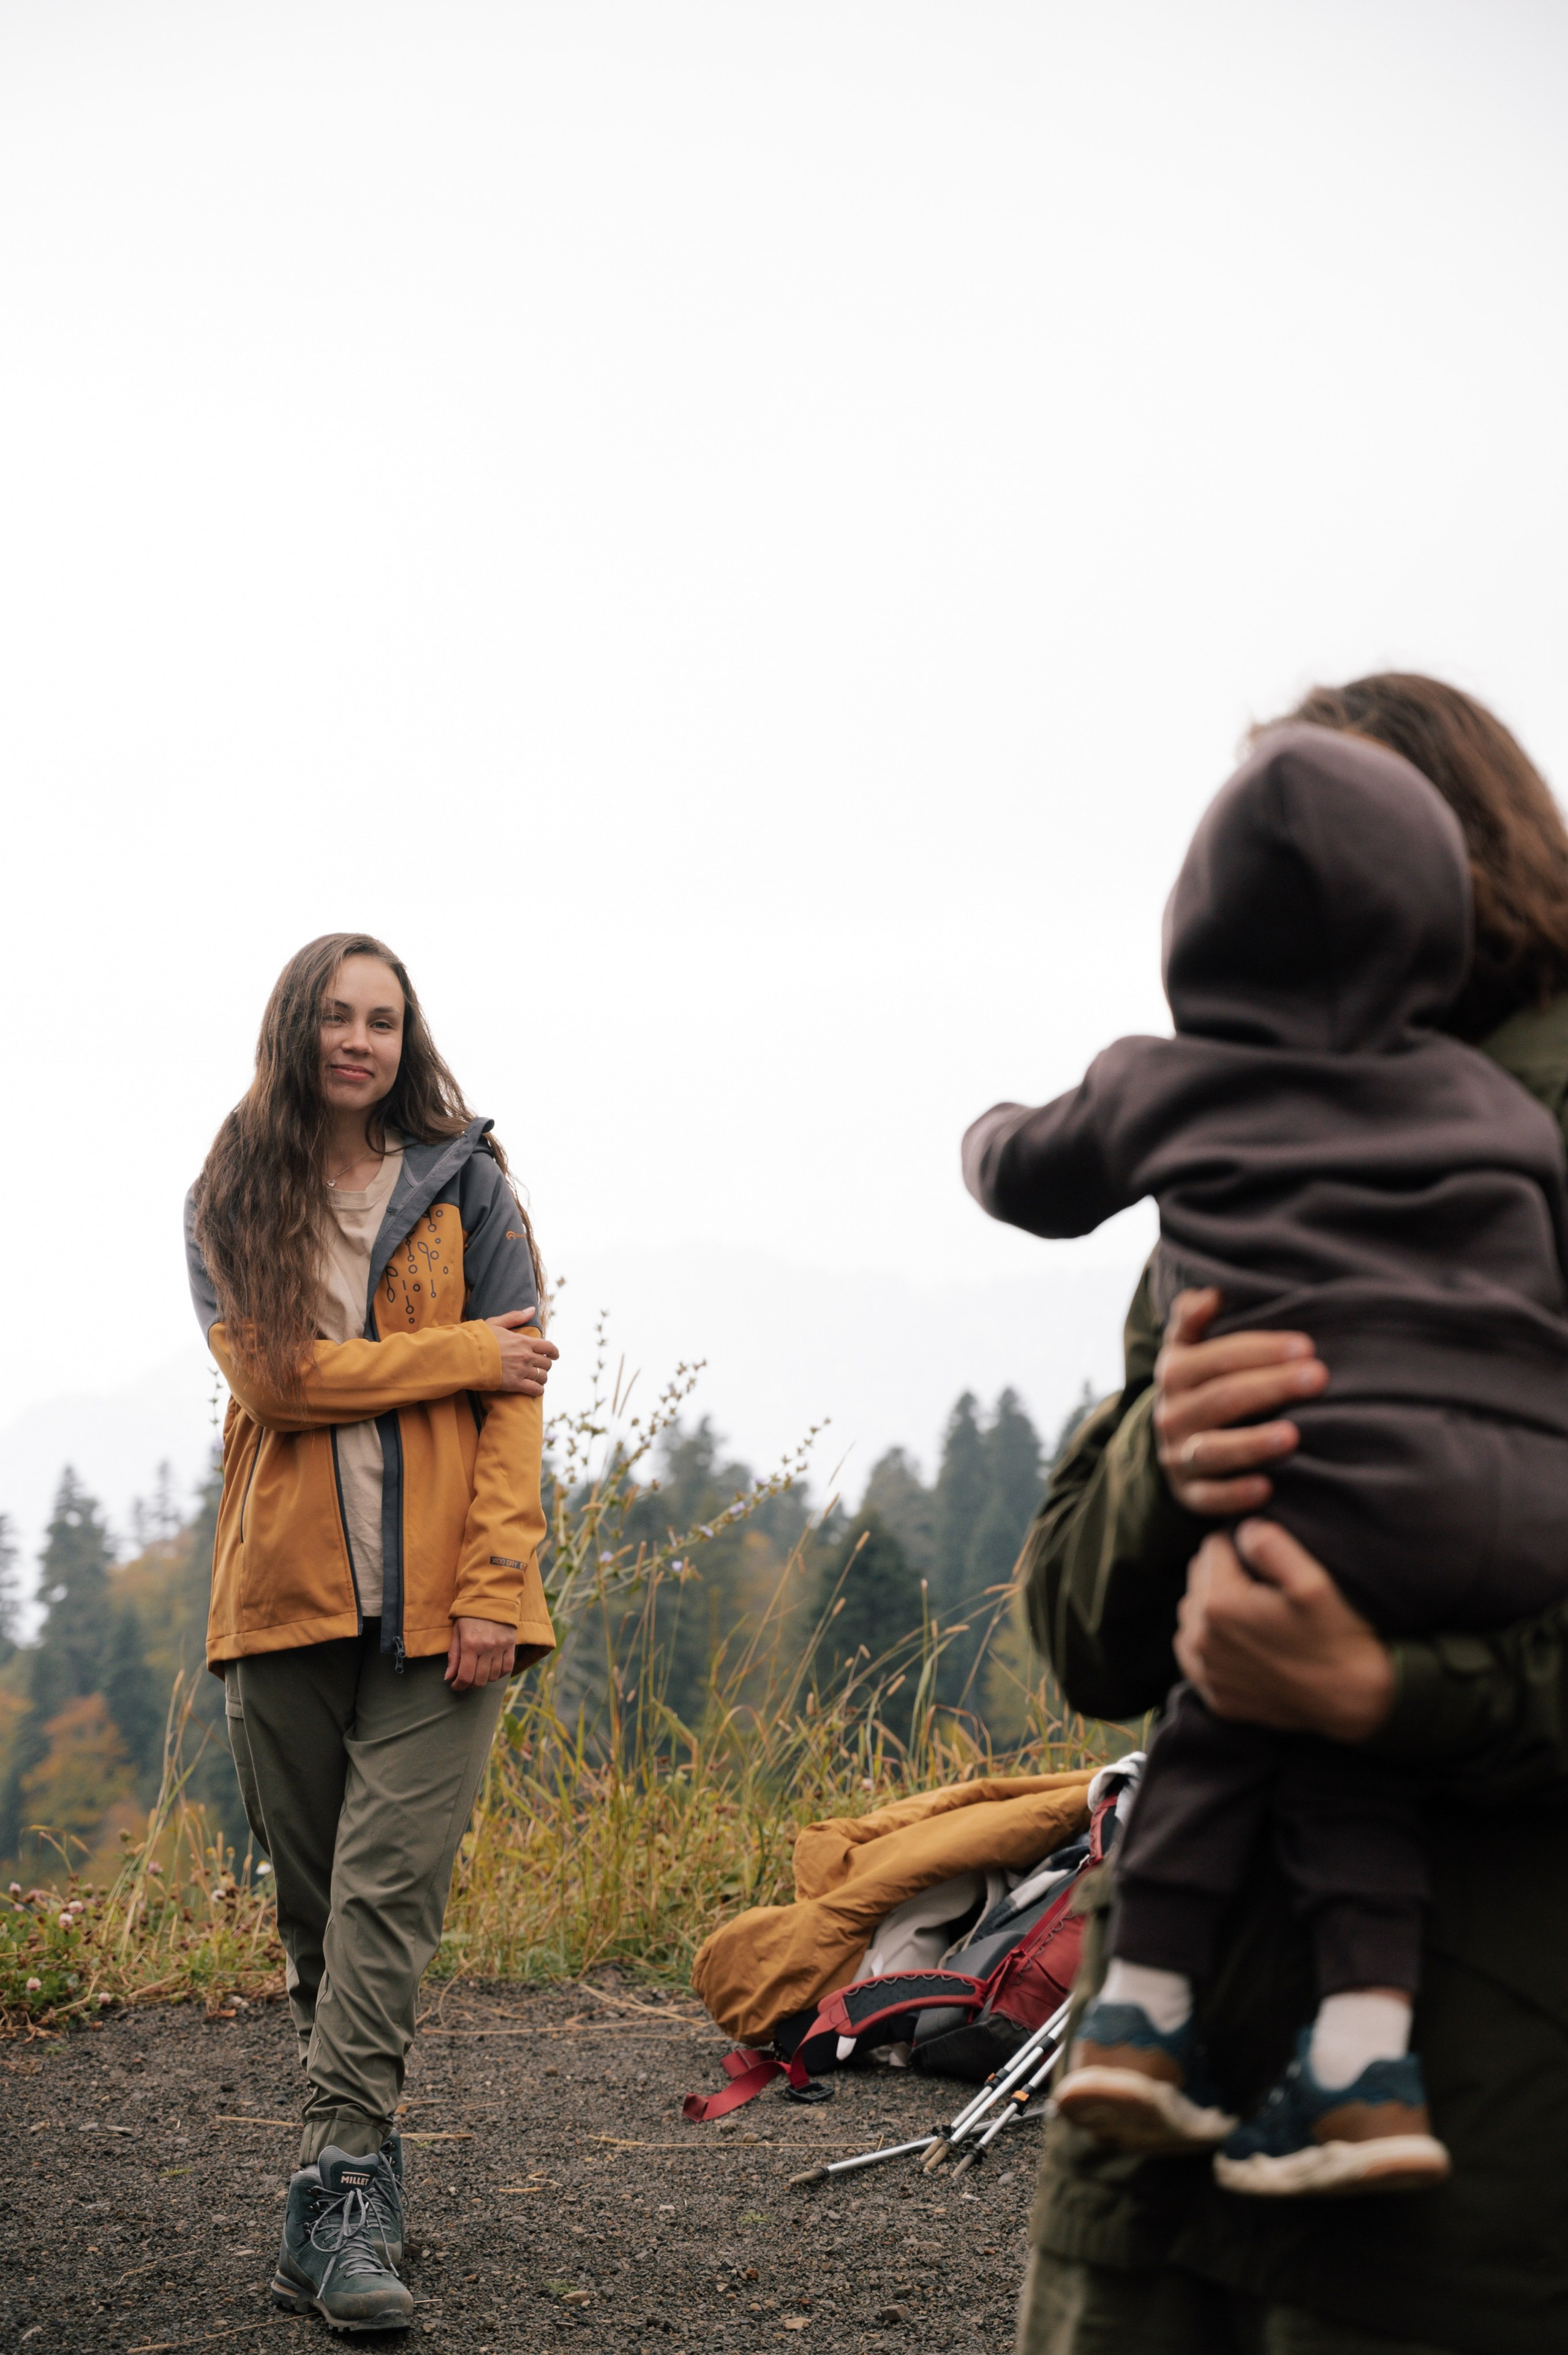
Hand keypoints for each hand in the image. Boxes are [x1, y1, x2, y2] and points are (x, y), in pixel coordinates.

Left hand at [445, 1616, 516, 1690]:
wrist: (491, 1598)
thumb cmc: (470, 1615)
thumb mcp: (457, 1632)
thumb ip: (453, 1656)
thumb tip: (448, 1677)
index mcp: (470, 1644)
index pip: (465, 1676)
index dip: (459, 1686)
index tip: (455, 1686)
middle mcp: (486, 1647)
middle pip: (479, 1680)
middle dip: (470, 1684)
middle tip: (466, 1679)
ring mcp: (500, 1647)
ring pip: (493, 1676)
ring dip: (484, 1679)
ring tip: (478, 1673)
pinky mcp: (510, 1645)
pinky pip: (507, 1668)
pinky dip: (498, 1674)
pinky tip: (491, 1670)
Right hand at [485, 1313, 558, 1395]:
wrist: (467, 1356)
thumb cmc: (480, 1338)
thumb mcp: (497, 1322)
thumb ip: (516, 1317)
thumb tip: (532, 1309)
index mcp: (524, 1341)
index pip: (549, 1347)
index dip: (554, 1352)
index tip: (555, 1356)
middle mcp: (526, 1356)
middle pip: (547, 1363)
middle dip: (545, 1365)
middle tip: (540, 1367)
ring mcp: (522, 1370)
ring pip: (542, 1377)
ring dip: (542, 1378)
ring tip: (537, 1378)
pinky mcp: (515, 1384)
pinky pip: (535, 1390)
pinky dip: (538, 1390)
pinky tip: (535, 1389)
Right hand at [1154, 1287, 1327, 1514]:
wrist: (1174, 1446)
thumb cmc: (1201, 1387)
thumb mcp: (1188, 1349)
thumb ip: (1193, 1318)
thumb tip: (1211, 1294)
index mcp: (1174, 1373)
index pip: (1217, 1357)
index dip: (1261, 1350)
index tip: (1306, 1346)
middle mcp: (1171, 1415)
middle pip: (1222, 1399)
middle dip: (1271, 1387)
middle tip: (1318, 1378)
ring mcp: (1179, 1457)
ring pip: (1213, 1450)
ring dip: (1253, 1443)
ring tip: (1294, 1436)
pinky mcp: (1190, 1495)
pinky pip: (1211, 1499)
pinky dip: (1237, 1495)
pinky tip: (1268, 1489)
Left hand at [1174, 1520, 1395, 1741]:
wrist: (1352, 1701)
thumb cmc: (1336, 1638)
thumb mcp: (1313, 1581)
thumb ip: (1270, 1544)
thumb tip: (1242, 1529)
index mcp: (1218, 1603)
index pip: (1212, 1547)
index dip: (1241, 1546)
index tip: (1269, 1561)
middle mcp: (1199, 1639)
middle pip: (1198, 1580)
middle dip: (1224, 1574)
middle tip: (1266, 1588)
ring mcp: (1204, 1672)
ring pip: (1193, 1615)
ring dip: (1214, 1607)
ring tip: (1256, 1614)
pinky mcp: (1214, 1696)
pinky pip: (1196, 1655)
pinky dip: (1212, 1643)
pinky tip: (1244, 1644)